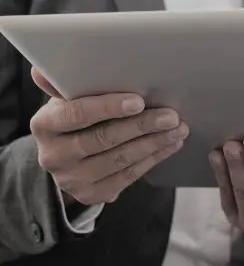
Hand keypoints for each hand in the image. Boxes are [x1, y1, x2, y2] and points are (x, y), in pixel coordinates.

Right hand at [29, 68, 189, 205]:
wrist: (67, 158)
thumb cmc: (75, 117)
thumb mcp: (69, 99)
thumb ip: (68, 84)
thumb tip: (42, 70)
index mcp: (45, 125)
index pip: (77, 114)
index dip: (108, 107)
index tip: (139, 101)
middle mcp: (53, 155)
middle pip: (104, 138)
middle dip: (142, 125)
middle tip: (172, 116)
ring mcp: (71, 179)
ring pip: (120, 159)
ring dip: (155, 143)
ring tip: (179, 129)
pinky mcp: (91, 194)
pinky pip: (129, 176)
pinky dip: (154, 158)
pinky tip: (171, 144)